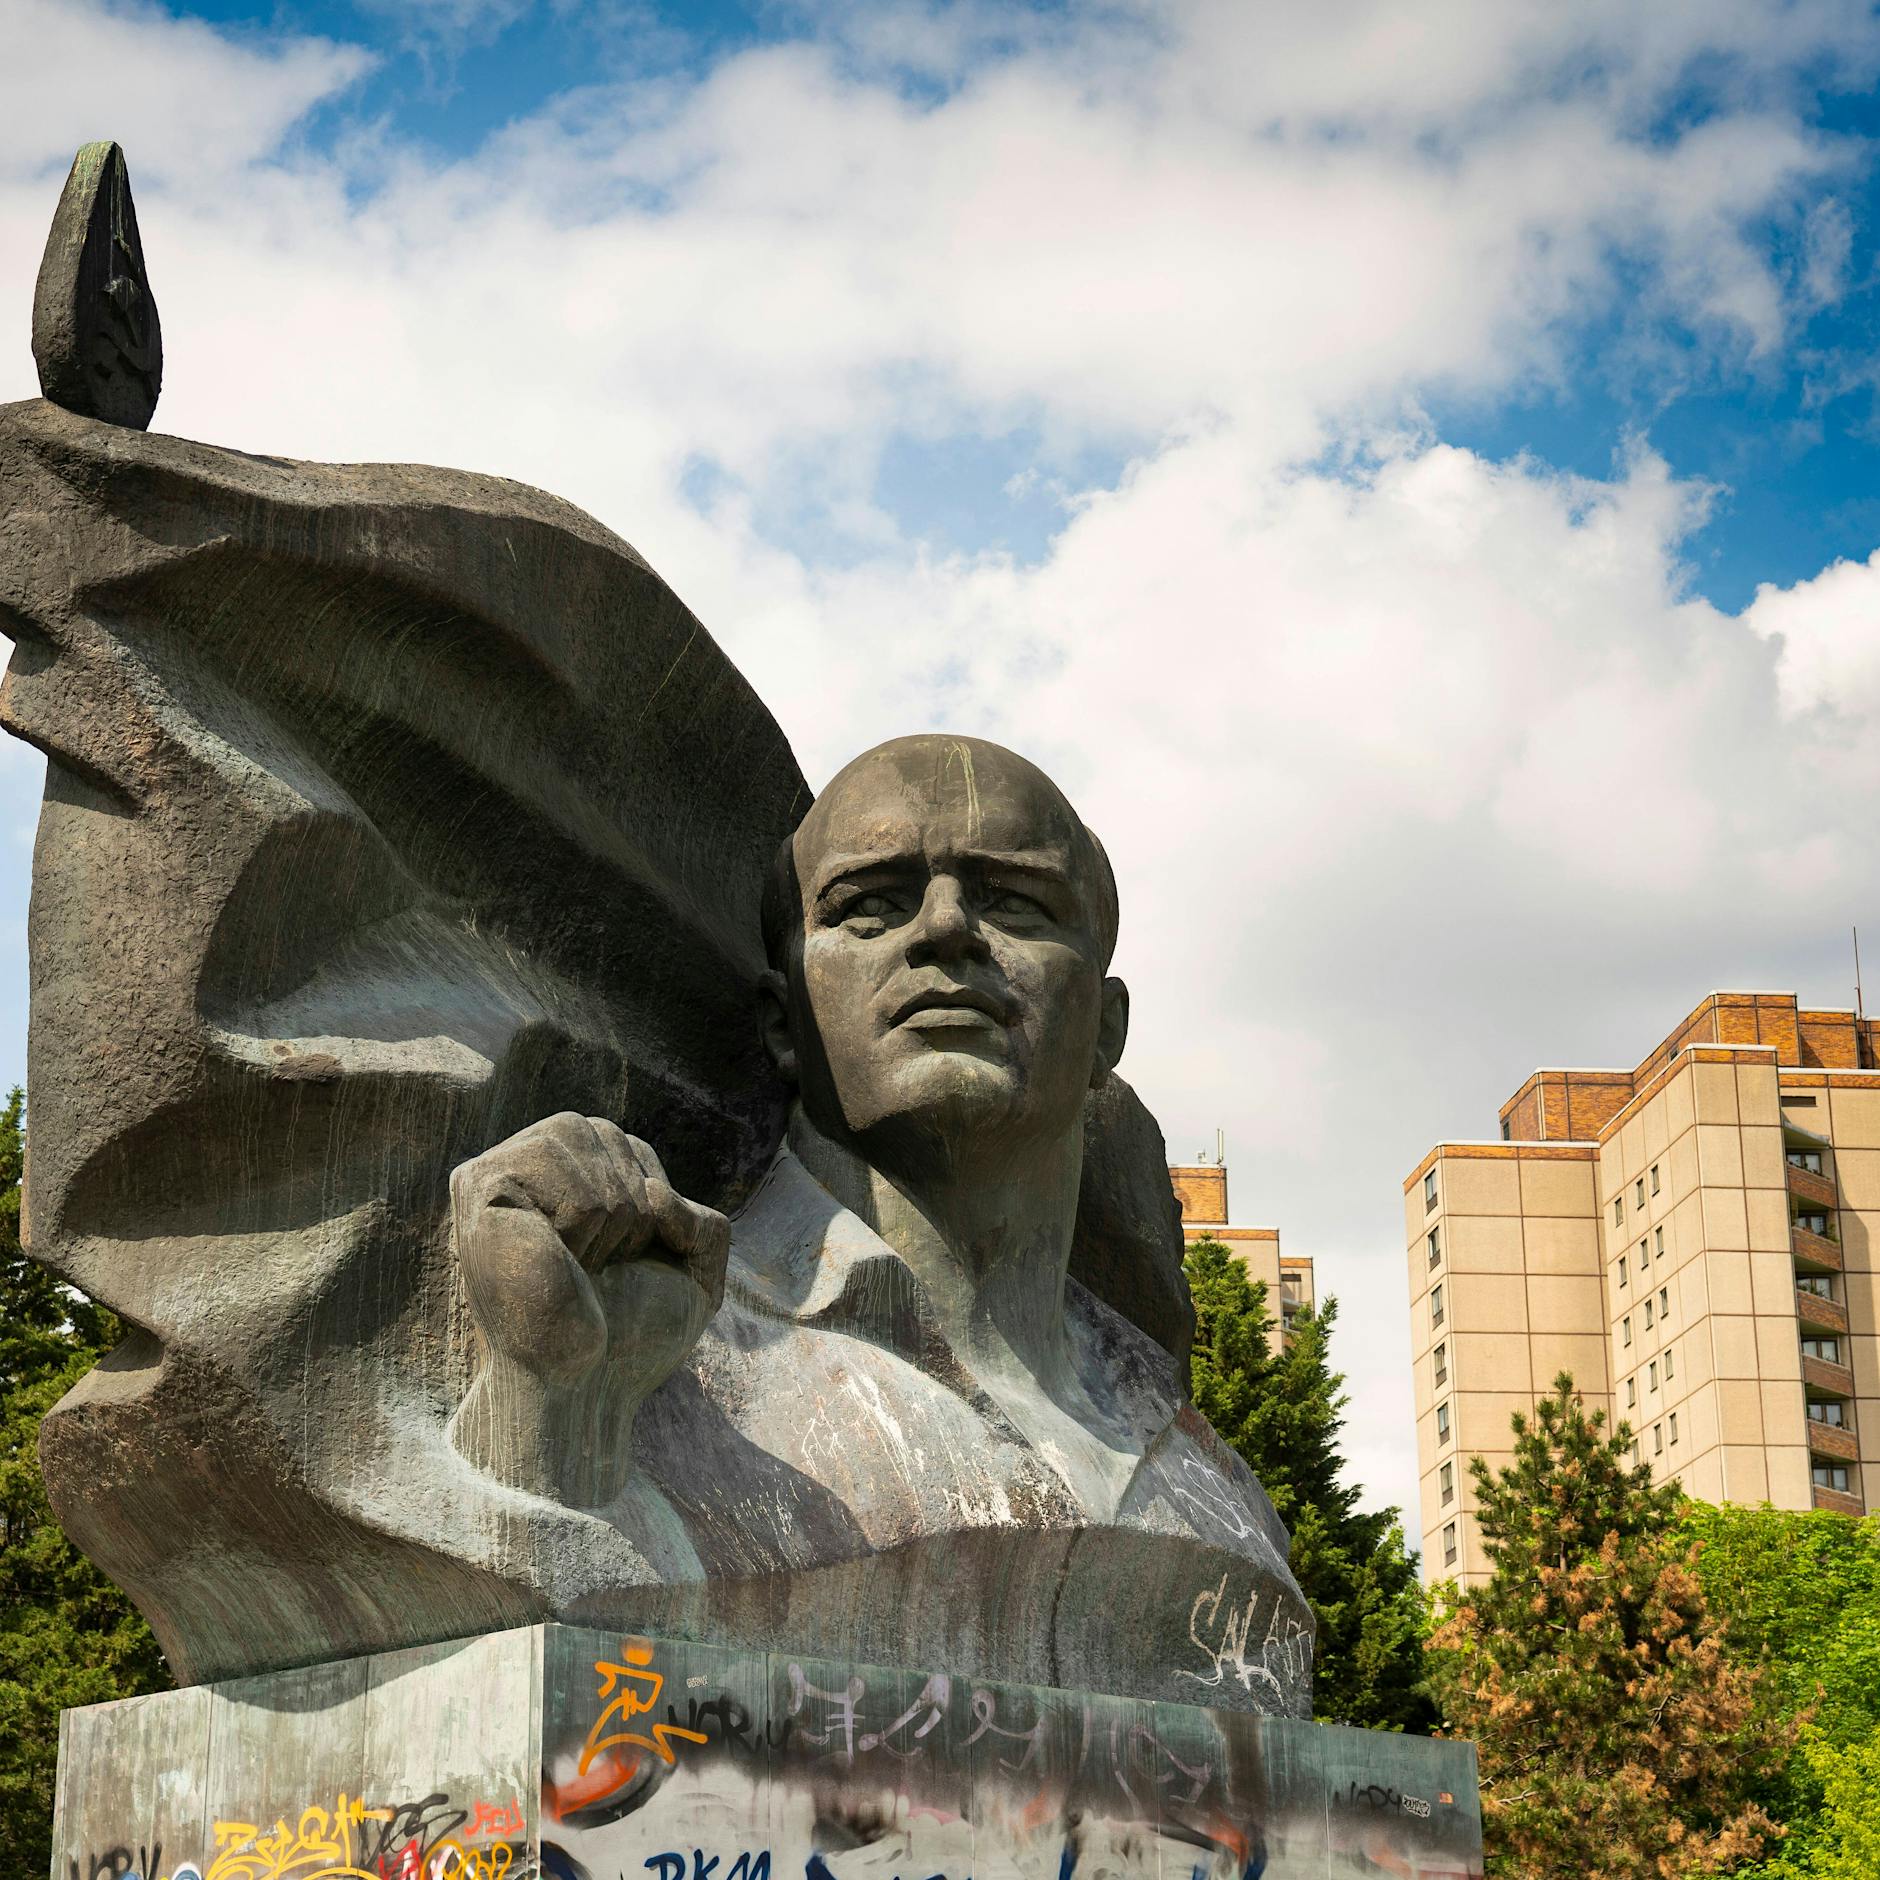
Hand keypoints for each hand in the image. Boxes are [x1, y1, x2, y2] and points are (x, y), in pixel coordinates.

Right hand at [448, 1114, 728, 1503]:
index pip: (635, 1149)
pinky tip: (557, 1261)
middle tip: (592, 1270)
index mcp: (568, 1174)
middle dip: (629, 1212)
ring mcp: (498, 1171)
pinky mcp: (480, 1188)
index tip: (616, 1264)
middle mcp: (526, 1164)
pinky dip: (583, 1225)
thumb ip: (701, 1217)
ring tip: (574, 1267)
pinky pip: (567, 1177)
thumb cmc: (634, 1331)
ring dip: (607, 1224)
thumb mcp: (694, 1265)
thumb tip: (652, 1195)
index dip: (650, 1210)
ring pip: (589, 1148)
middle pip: (611, 1137)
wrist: (590, 1386)